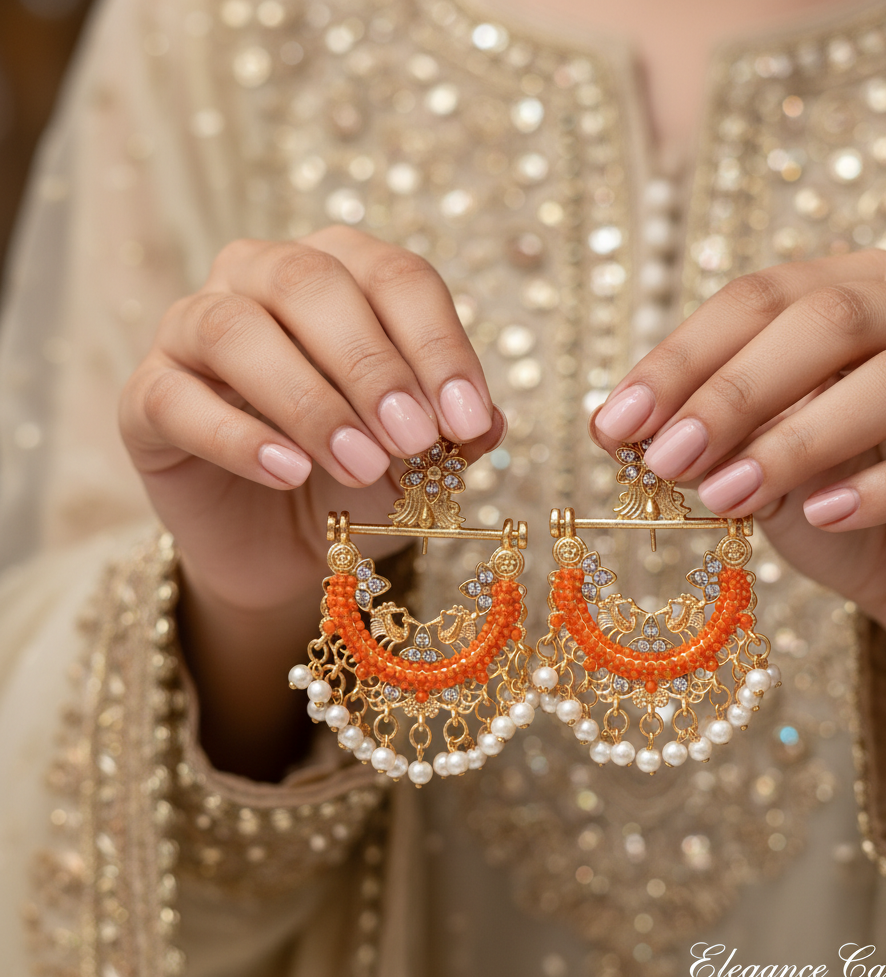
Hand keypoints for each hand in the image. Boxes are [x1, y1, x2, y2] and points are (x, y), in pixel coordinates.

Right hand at [120, 227, 502, 775]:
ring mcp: (192, 329)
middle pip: (312, 282)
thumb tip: (486, 423)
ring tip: (360, 464)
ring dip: (309, 399)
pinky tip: (290, 474)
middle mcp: (260, 278)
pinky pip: (178, 399)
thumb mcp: (419, 460)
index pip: (396, 277)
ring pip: (237, 328)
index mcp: (341, 272)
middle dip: (373, 365)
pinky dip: (238, 437)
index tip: (468, 420)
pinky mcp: (149, 396)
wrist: (286, 546)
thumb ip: (452, 435)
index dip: (438, 345)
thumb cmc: (356, 478)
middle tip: (414, 438)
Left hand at [592, 250, 885, 824]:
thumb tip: (626, 425)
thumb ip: (713, 440)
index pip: (759, 298)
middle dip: (734, 391)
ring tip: (728, 497)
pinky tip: (825, 516)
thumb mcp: (761, 473)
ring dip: (799, 440)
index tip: (614, 423)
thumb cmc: (841, 511)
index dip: (681, 358)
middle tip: (668, 459)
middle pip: (830, 319)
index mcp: (857, 293)